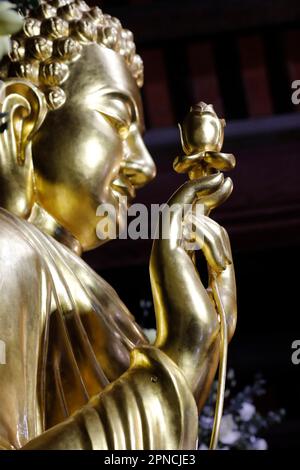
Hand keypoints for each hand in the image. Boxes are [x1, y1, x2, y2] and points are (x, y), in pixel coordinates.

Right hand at [164, 172, 235, 339]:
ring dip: (216, 238)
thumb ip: (218, 253)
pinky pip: (183, 216)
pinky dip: (209, 238)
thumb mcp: (222, 283)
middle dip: (204, 189)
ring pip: (190, 215)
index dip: (204, 200)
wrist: (192, 347)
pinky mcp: (163, 249)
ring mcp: (162, 250)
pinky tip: (219, 264)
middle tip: (225, 180)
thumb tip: (216, 224)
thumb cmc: (208, 323)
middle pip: (186, 209)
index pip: (189, 222)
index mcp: (177, 262)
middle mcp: (166, 253)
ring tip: (223, 268)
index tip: (222, 186)